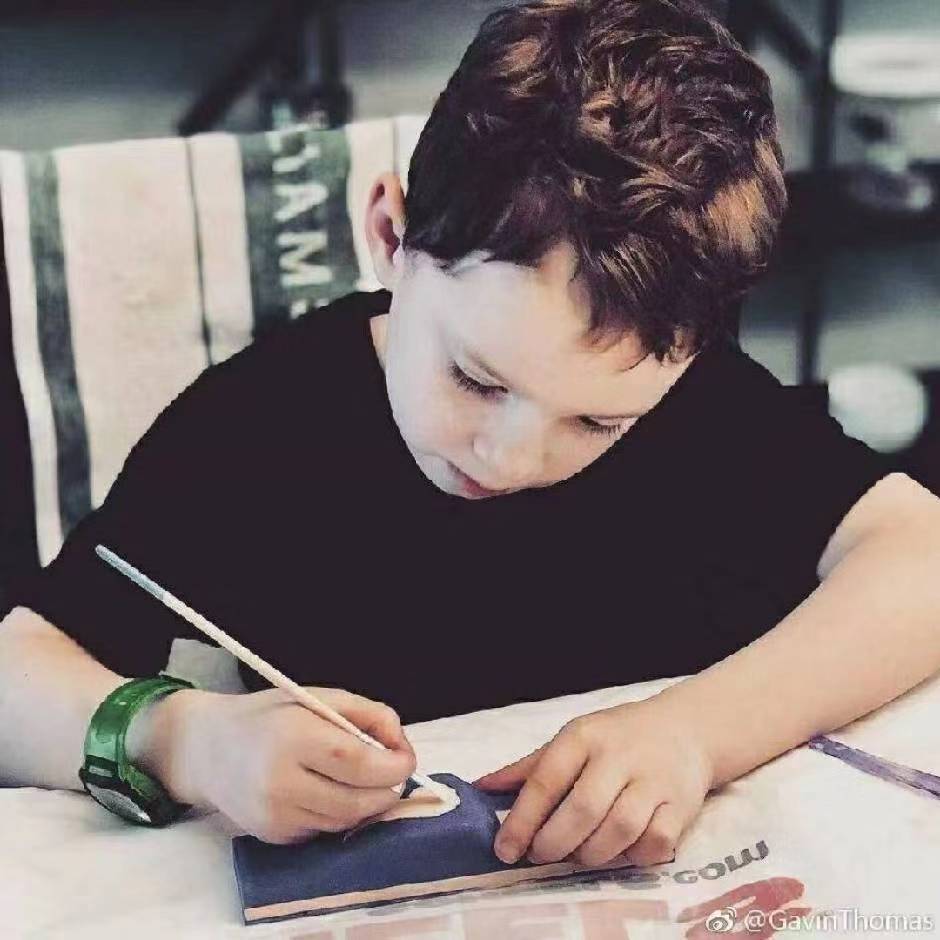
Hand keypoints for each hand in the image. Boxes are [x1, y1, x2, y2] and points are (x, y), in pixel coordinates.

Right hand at [133, 686, 415, 843]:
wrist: (207, 749)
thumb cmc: (271, 716)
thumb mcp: (318, 697)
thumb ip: (367, 713)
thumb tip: (400, 745)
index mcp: (293, 736)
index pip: (357, 762)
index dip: (392, 765)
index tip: (406, 758)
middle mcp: (280, 781)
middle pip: (358, 800)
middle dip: (387, 788)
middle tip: (391, 770)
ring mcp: (275, 814)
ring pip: (345, 820)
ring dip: (365, 803)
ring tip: (358, 777)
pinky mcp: (273, 835)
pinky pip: (324, 829)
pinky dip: (337, 812)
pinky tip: (326, 790)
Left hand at [474, 696, 712, 867]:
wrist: (686, 728)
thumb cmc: (617, 737)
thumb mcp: (572, 739)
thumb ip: (529, 767)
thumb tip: (482, 787)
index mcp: (585, 736)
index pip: (546, 779)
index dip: (521, 819)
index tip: (504, 849)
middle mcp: (619, 755)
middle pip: (582, 810)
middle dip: (554, 843)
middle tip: (540, 855)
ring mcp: (654, 780)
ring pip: (619, 831)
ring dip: (591, 854)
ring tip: (576, 854)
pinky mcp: (682, 806)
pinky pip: (655, 845)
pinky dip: (632, 857)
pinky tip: (619, 851)